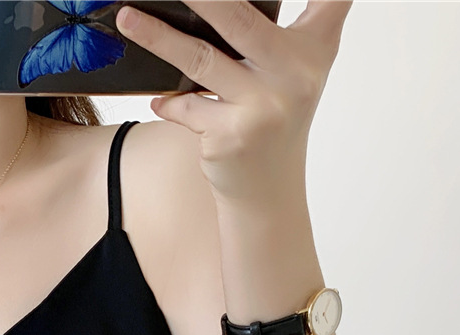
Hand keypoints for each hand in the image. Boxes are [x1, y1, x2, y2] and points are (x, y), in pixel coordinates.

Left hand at [115, 0, 352, 204]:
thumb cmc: (273, 119)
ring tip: (128, 19)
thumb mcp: (294, 71)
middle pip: (237, 19)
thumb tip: (211, 4)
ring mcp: (261, 106)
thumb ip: (281, 29)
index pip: (330, 2)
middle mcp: (294, 75)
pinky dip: (169, 101)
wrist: (268, 191)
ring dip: (157, 38)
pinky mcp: (230, 135)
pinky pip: (186, 106)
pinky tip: (159, 99)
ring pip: (199, 59)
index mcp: (315, 49)